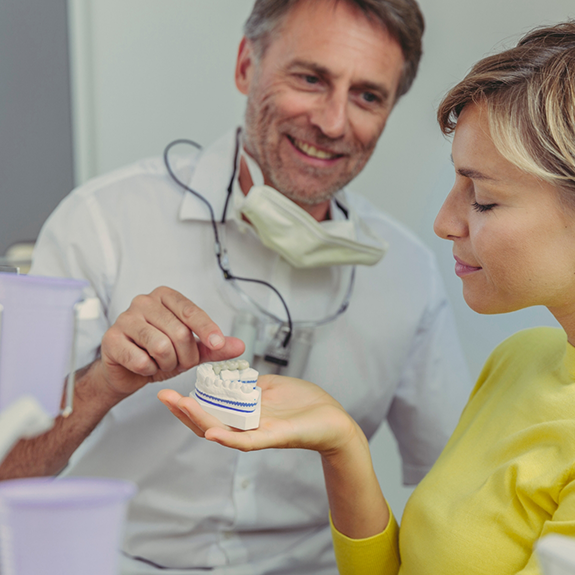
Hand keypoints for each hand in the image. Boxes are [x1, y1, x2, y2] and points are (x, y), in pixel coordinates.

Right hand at [97, 287, 244, 398]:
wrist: (127, 371)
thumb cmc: (159, 353)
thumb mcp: (191, 349)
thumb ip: (214, 347)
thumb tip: (239, 346)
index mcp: (165, 297)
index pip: (191, 311)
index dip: (207, 329)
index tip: (217, 344)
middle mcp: (144, 301)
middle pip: (179, 333)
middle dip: (184, 356)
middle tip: (178, 361)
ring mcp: (125, 318)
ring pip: (160, 347)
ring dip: (167, 364)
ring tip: (161, 363)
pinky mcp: (111, 339)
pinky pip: (141, 361)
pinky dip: (148, 370)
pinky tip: (144, 366)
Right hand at [157, 374, 358, 455]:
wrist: (333, 419)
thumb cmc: (305, 404)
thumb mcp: (272, 386)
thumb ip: (250, 384)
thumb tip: (234, 376)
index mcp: (244, 414)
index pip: (209, 411)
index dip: (188, 404)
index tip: (170, 391)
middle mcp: (245, 427)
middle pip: (207, 422)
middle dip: (183, 410)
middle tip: (163, 396)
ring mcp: (257, 434)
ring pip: (221, 430)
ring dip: (198, 419)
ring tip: (179, 405)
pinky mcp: (273, 438)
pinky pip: (246, 441)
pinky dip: (228, 438)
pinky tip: (211, 432)